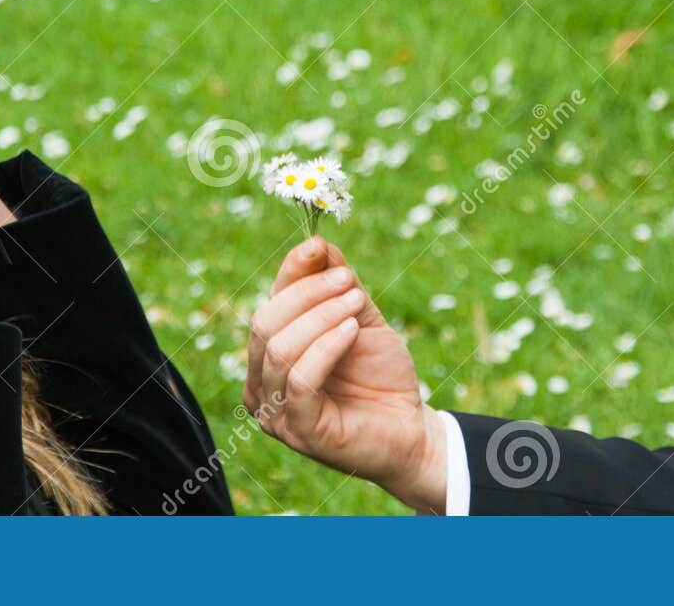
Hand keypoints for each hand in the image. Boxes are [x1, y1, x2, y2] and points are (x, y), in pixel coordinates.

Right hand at [244, 236, 448, 512]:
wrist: (412, 428)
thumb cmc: (381, 375)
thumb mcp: (359, 318)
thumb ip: (337, 285)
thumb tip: (317, 243)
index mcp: (269, 355)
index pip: (268, 304)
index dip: (291, 272)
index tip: (320, 247)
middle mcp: (261, 385)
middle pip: (265, 323)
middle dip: (308, 293)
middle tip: (348, 280)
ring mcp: (276, 412)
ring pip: (280, 349)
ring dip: (321, 316)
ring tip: (357, 302)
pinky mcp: (300, 431)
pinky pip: (300, 380)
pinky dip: (326, 347)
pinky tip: (352, 330)